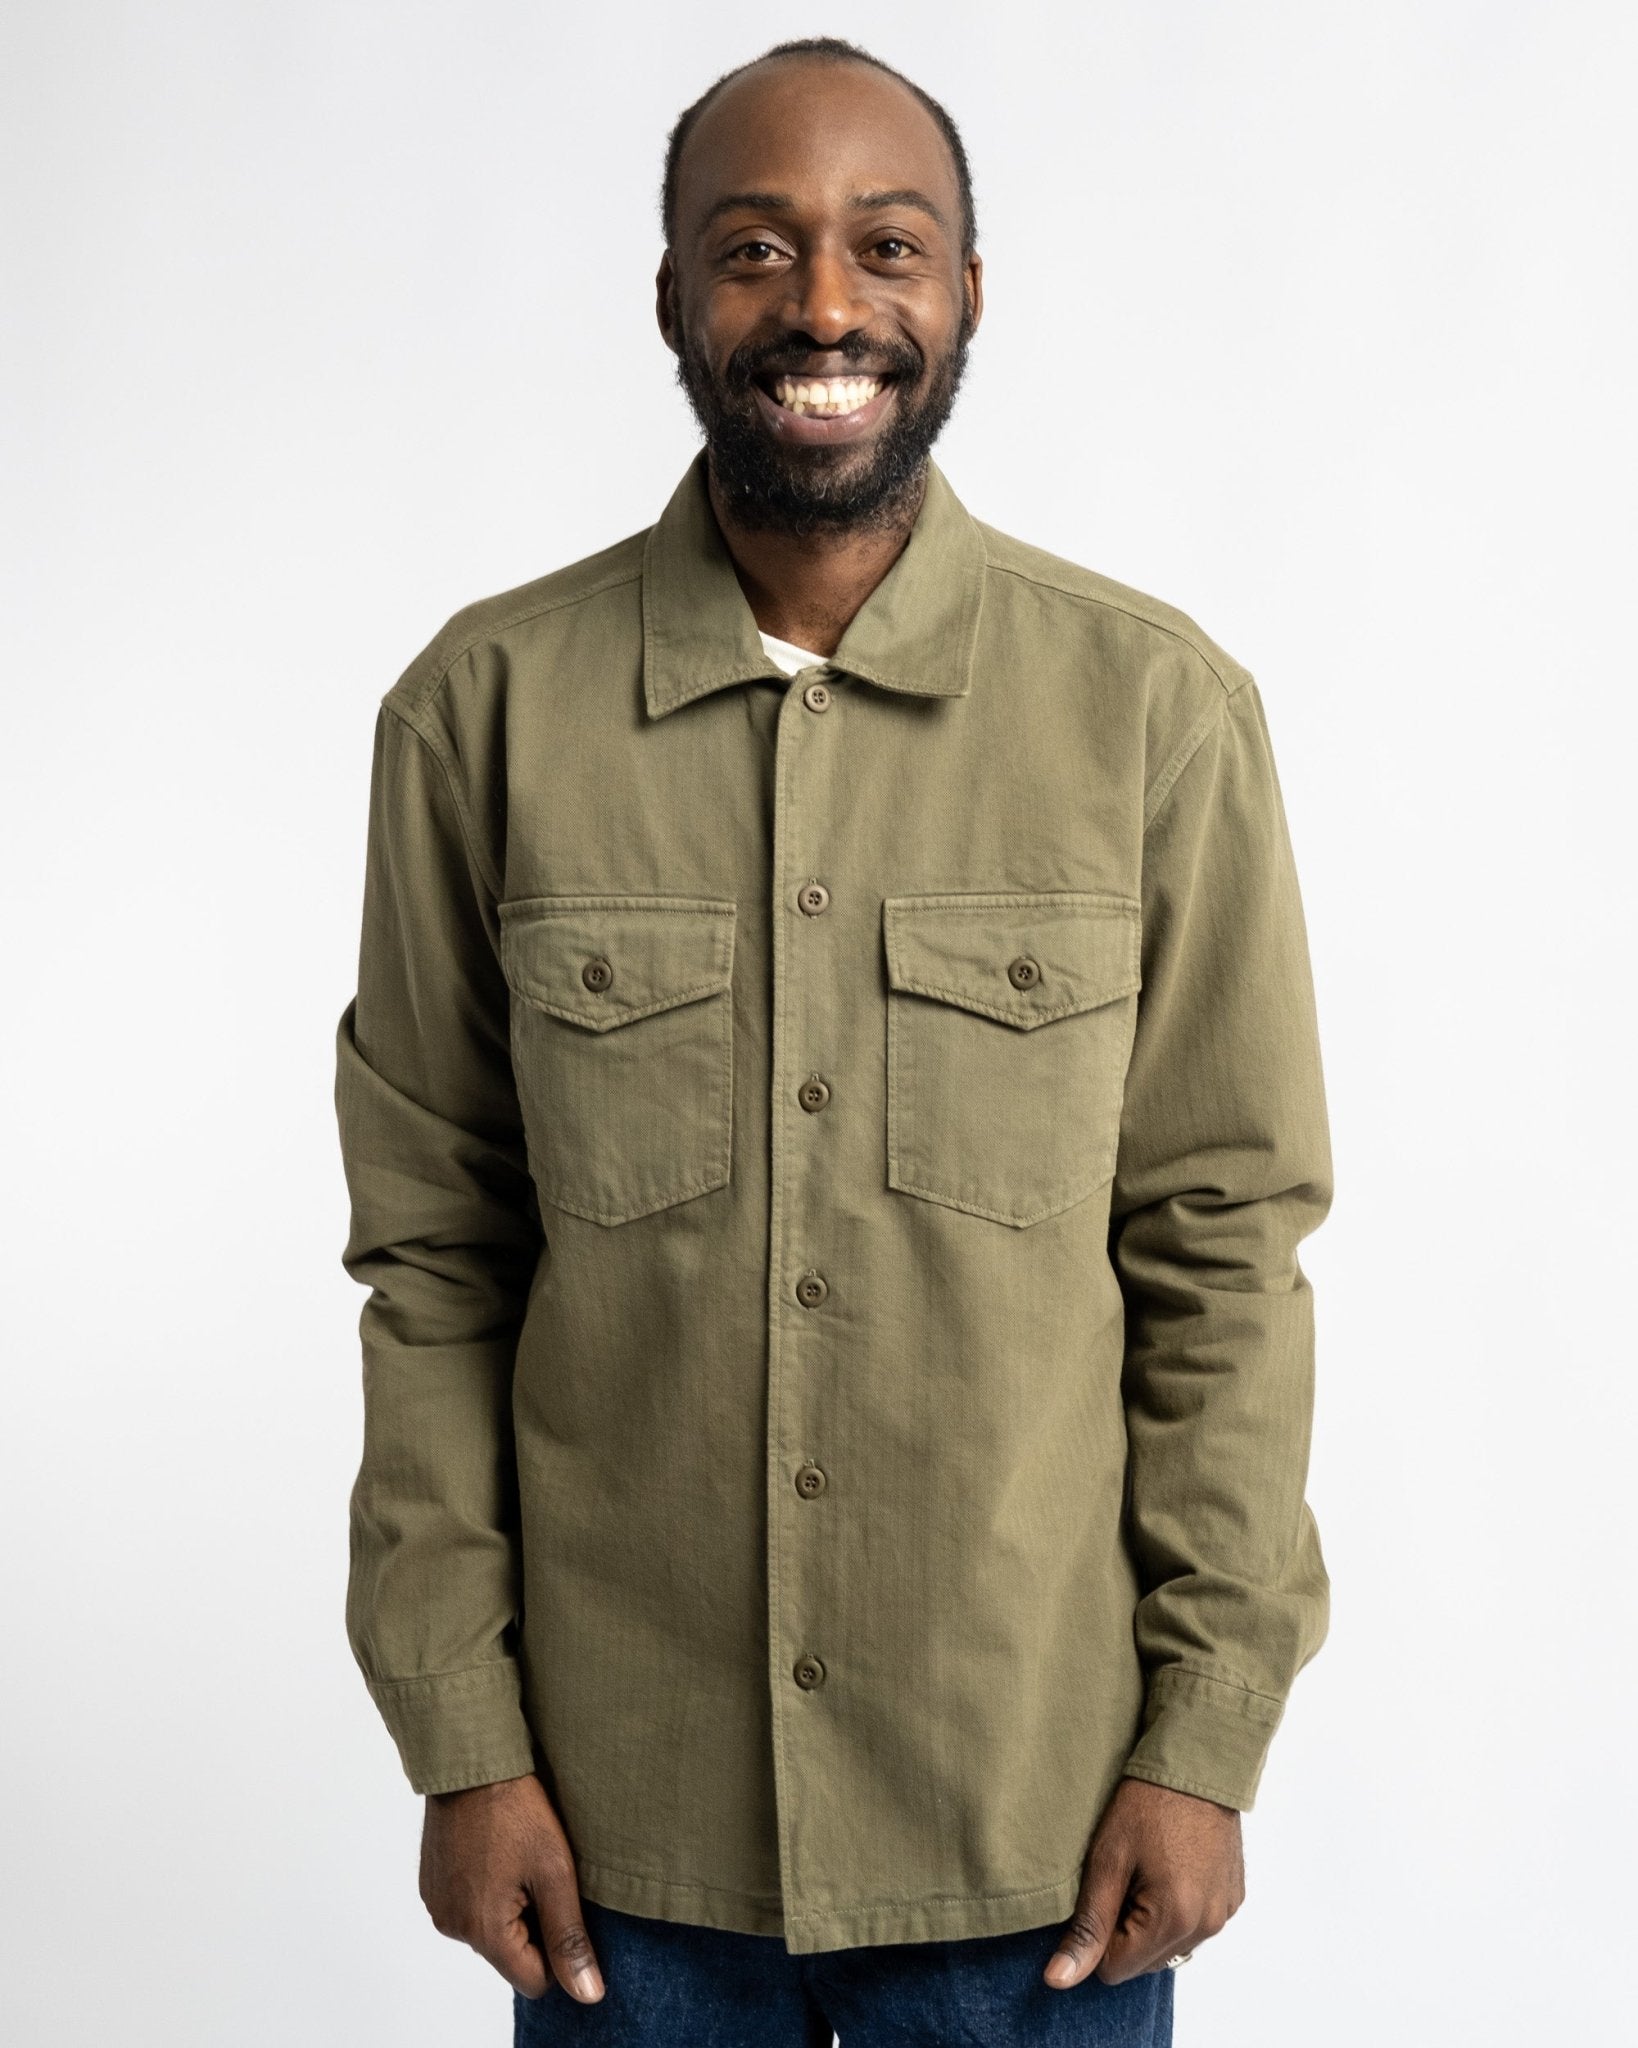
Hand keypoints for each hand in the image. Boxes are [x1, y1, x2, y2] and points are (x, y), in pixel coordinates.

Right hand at [419, 1772, 605, 2002]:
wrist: (471, 1759)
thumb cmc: (516, 1810)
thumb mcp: (555, 1871)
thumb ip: (569, 1938)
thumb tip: (588, 1994)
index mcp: (483, 1931)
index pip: (533, 1980)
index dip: (557, 1950)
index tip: (562, 1903)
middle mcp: (453, 1927)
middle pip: (510, 1955)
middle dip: (533, 1923)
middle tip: (542, 1871)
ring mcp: (437, 1904)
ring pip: (489, 1930)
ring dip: (510, 1906)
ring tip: (519, 1857)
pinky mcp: (431, 1884)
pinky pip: (468, 1907)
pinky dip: (487, 1890)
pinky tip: (498, 1850)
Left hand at [1044, 1777, 1244, 1987]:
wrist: (1197, 1761)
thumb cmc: (1147, 1804)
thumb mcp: (1107, 1860)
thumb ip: (1087, 1926)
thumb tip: (1059, 1979)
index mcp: (1173, 1920)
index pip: (1115, 1969)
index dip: (1097, 1934)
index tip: (1100, 1891)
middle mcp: (1207, 1926)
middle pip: (1144, 1961)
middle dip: (1125, 1928)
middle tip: (1124, 1875)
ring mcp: (1224, 1913)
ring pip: (1170, 1946)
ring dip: (1151, 1921)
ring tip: (1149, 1867)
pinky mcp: (1234, 1898)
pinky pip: (1196, 1925)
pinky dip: (1177, 1908)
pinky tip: (1171, 1866)